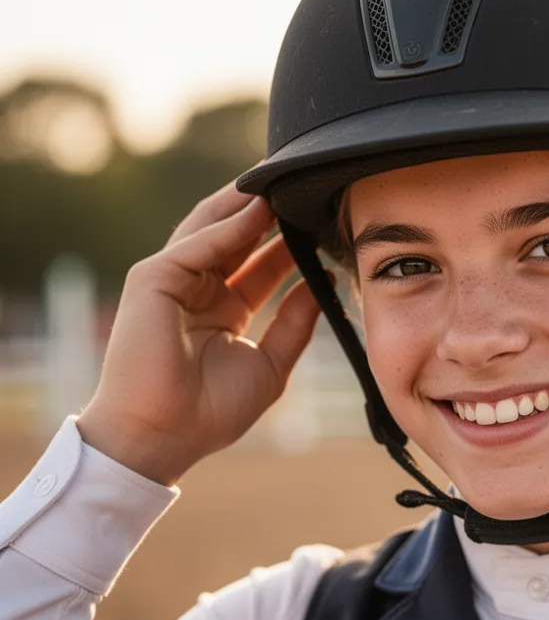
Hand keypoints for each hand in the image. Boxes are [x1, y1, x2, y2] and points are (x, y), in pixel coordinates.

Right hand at [76, 180, 323, 485]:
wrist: (164, 437)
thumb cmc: (211, 412)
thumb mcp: (271, 363)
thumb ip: (296, 322)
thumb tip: (324, 282)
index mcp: (223, 310)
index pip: (260, 264)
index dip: (288, 242)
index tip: (320, 222)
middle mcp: (197, 290)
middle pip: (236, 238)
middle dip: (267, 212)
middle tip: (302, 186)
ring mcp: (173, 282)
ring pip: (212, 230)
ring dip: (246, 206)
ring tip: (282, 182)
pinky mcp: (152, 280)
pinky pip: (196, 245)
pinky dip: (228, 227)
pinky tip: (258, 212)